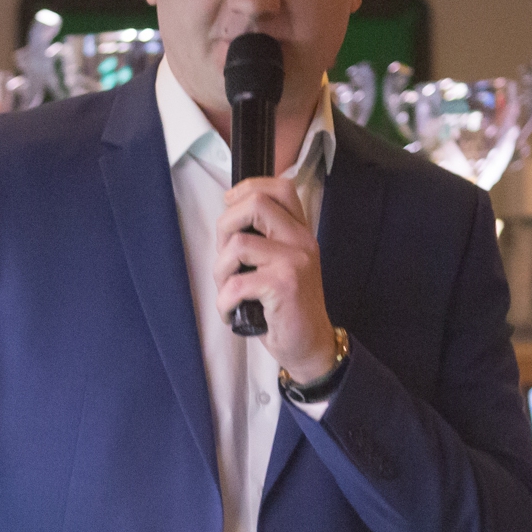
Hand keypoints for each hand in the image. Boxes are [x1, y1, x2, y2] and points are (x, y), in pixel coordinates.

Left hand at [213, 177, 336, 382]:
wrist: (310, 344)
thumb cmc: (287, 307)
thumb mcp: (281, 265)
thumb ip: (264, 240)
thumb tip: (229, 220)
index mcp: (300, 232)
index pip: (280, 187)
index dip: (248, 188)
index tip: (230, 205)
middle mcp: (301, 241)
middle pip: (255, 204)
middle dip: (225, 227)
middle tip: (225, 257)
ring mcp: (294, 262)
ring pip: (238, 245)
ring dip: (221, 271)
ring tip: (228, 291)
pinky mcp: (283, 286)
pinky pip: (236, 284)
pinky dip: (224, 302)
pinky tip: (231, 312)